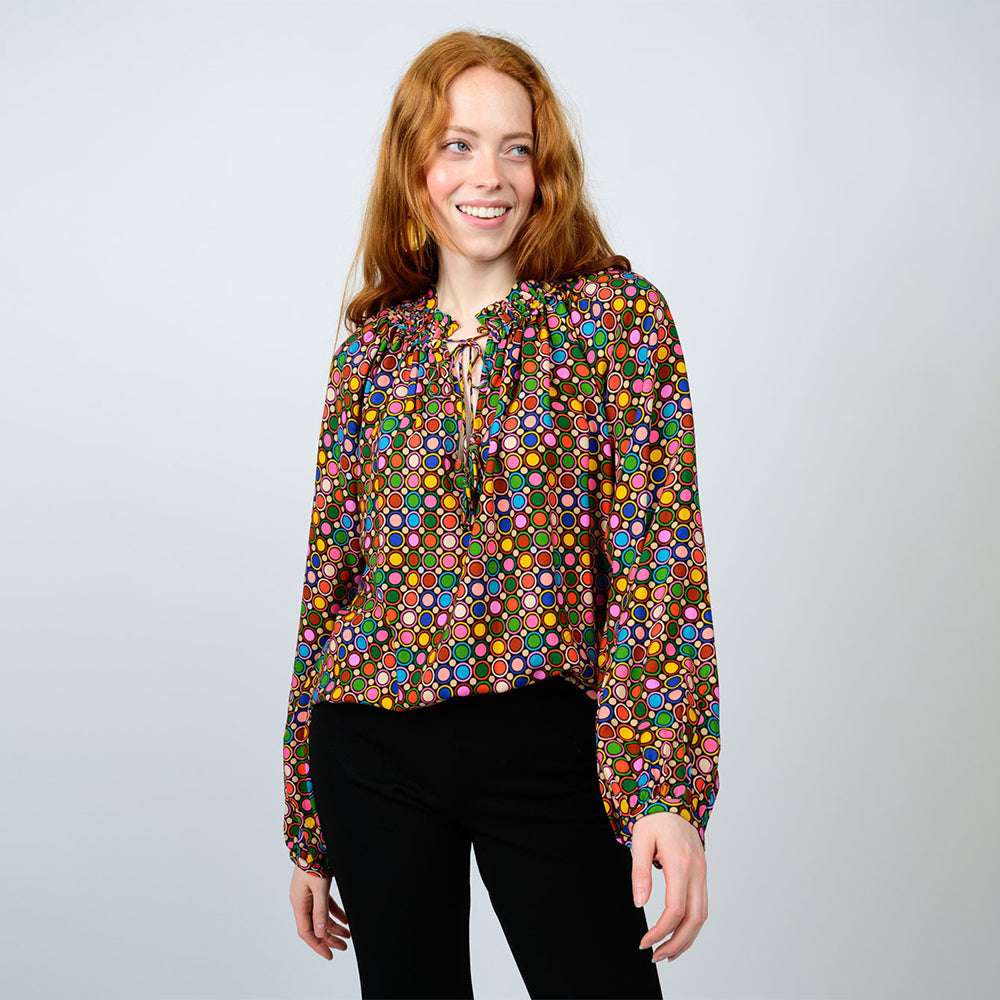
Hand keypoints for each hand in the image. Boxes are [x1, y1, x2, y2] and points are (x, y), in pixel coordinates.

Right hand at [289, 866, 351, 959]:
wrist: (312, 839)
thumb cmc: (313, 860)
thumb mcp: (319, 886)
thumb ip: (320, 910)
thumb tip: (320, 933)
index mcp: (299, 902)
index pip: (306, 931)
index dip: (317, 945)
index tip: (330, 955)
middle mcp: (302, 900)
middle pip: (315, 926)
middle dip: (329, 938)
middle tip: (344, 947)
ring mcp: (309, 894)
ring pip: (321, 917)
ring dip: (334, 926)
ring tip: (348, 935)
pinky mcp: (316, 887)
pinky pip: (325, 905)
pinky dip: (335, 913)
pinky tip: (346, 919)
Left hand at [631, 812, 707, 962]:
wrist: (674, 802)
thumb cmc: (654, 819)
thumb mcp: (640, 840)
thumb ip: (640, 872)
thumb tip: (639, 903)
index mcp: (680, 863)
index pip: (675, 909)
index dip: (660, 931)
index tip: (644, 942)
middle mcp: (696, 872)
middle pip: (694, 920)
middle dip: (676, 944)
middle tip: (656, 957)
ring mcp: (703, 874)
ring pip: (702, 916)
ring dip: (686, 939)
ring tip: (666, 953)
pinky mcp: (702, 875)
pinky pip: (702, 907)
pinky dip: (692, 926)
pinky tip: (678, 935)